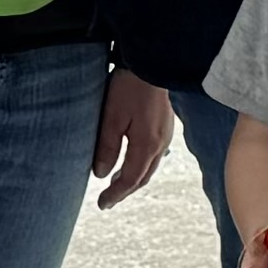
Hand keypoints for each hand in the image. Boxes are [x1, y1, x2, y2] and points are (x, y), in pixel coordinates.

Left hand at [89, 68, 172, 208]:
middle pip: (143, 177)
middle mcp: (160, 144)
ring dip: (134, 178)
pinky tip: (132, 160)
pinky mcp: (165, 125)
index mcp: (147, 145)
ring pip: (150, 166)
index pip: (130, 179)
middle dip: (125, 190)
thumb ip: (107, 148)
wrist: (152, 63)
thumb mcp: (111, 118)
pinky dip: (142, 164)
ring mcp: (166, 134)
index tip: (102, 204)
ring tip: (117, 183)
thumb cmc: (129, 87)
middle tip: (108, 200)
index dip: (115, 194)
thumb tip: (101, 174)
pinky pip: (155, 154)